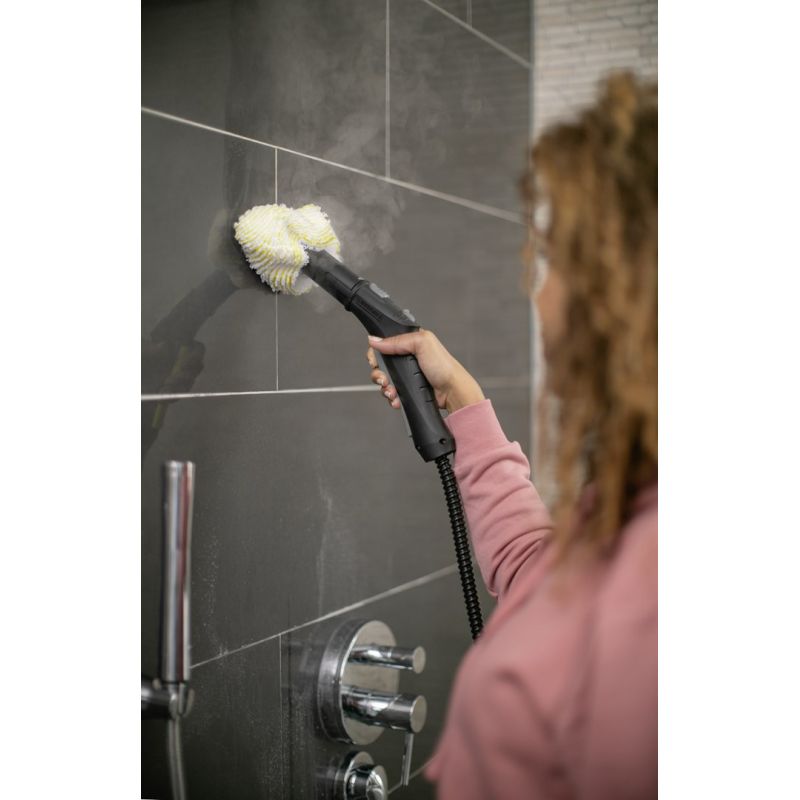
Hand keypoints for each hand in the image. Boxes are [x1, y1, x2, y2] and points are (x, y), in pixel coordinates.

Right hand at [365, 329, 484, 413]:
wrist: (452, 391)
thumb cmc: (444, 367)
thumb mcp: (422, 343)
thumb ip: (397, 340)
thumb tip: (376, 340)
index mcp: (410, 343)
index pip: (384, 344)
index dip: (376, 353)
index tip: (376, 360)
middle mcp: (406, 358)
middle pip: (380, 364)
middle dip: (378, 373)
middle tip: (384, 378)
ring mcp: (406, 375)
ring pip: (384, 380)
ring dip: (384, 387)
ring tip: (392, 391)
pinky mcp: (408, 389)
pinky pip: (391, 393)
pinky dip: (391, 397)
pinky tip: (396, 398)